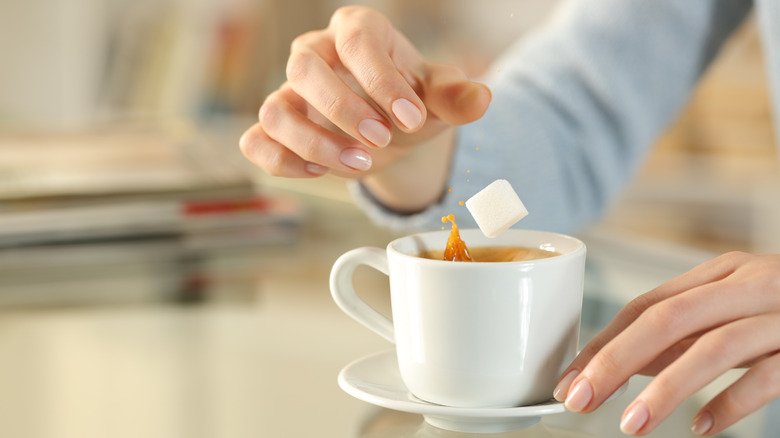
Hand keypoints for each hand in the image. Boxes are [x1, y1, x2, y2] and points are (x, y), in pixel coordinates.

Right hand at [239, 6, 489, 209]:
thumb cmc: (412, 103)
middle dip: (342, 109)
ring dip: (315, 142)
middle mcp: (315, 53)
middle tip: (382, 140)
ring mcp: (289, 91)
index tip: (412, 119)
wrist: (392, 131)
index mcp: (358, 32)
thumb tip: (481, 99)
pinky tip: (320, 171)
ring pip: (275, 108)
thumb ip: (457, 98)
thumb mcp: (439, 99)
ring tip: (359, 163)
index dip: (382, 81)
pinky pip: (257, 141)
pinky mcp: (276, 129)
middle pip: (304, 67)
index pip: (358, 41)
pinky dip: (283, 161)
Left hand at [553, 251, 779, 435]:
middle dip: (615, 361)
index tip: (570, 378)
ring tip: (630, 424)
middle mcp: (748, 284)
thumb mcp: (733, 308)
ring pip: (714, 346)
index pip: (646, 305)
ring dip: (666, 388)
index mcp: (720, 274)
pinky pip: (770, 373)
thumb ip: (684, 332)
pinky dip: (734, 402)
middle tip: (579, 399)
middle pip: (667, 319)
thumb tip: (622, 361)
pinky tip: (703, 428)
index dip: (602, 342)